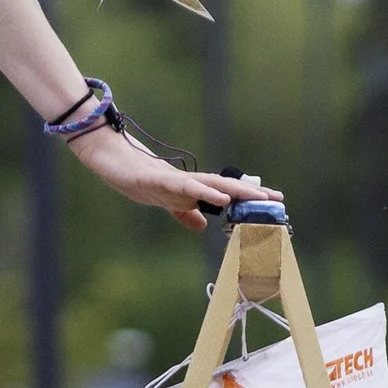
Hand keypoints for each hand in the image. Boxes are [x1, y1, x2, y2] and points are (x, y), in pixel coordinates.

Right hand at [66, 127, 262, 231]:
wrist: (111, 161)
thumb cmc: (138, 179)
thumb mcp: (166, 203)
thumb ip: (185, 213)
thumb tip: (203, 226)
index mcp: (190, 189)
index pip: (226, 192)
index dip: (249, 196)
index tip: (275, 201)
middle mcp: (187, 181)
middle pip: (225, 185)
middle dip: (250, 193)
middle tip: (276, 199)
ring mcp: (173, 179)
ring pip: (210, 184)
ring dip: (234, 190)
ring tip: (255, 197)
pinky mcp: (157, 179)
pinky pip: (185, 187)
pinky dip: (204, 192)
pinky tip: (221, 197)